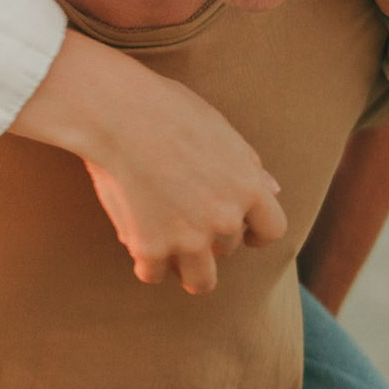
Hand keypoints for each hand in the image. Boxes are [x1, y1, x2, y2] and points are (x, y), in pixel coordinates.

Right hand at [11, 31, 286, 292]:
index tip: (241, 231)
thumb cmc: (165, 108)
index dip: (256, 232)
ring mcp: (189, 238)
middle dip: (210, 237)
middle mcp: (224, 219)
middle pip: (228, 250)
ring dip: (186, 268)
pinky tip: (136, 243)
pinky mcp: (151, 248)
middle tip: (183, 217)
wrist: (115, 113)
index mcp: (247, 187)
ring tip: (169, 255)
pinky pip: (153, 273)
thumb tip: (272, 190)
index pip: (271, 230)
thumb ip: (247, 164)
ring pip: (200, 280)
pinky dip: (145, 262)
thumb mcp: (218, 128)